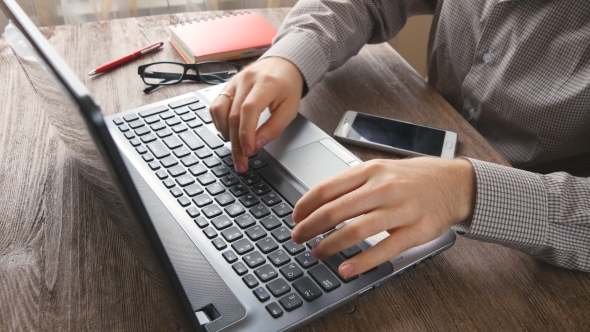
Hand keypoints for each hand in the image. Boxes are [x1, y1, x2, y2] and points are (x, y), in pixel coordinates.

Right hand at [209, 57, 303, 172]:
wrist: (282, 65)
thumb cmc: (287, 87)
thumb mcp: (290, 109)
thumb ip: (273, 128)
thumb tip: (255, 145)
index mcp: (266, 83)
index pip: (249, 110)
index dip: (246, 133)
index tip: (248, 152)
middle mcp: (246, 80)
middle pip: (233, 115)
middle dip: (236, 143)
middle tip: (240, 163)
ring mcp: (234, 82)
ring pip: (219, 111)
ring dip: (225, 134)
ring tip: (237, 147)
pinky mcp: (226, 86)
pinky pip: (215, 106)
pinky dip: (219, 123)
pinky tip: (229, 132)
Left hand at [291, 157, 475, 276]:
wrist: (454, 183)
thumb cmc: (412, 178)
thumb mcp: (380, 170)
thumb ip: (352, 184)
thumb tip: (318, 201)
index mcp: (370, 171)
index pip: (327, 188)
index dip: (305, 205)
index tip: (295, 217)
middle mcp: (384, 188)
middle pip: (336, 210)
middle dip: (310, 227)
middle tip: (298, 238)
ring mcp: (401, 210)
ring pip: (356, 230)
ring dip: (330, 245)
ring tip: (317, 253)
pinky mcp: (416, 231)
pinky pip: (384, 249)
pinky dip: (361, 262)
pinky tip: (346, 269)